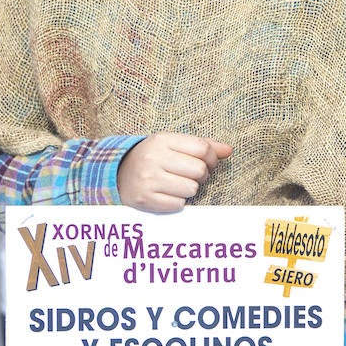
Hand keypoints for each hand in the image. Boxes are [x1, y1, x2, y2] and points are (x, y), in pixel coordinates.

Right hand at [116, 132, 231, 212]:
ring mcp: (148, 179)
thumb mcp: (173, 145)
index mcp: (162, 140)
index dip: (212, 158)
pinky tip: (167, 194)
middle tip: (191, 175)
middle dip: (201, 175)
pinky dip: (178, 202)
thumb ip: (202, 145)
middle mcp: (153, 158)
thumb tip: (228, 150)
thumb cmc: (153, 158)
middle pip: (199, 170)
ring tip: (177, 184)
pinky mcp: (145, 199)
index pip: (202, 148)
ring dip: (189, 189)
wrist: (117, 174)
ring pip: (192, 189)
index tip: (207, 163)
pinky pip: (178, 204)